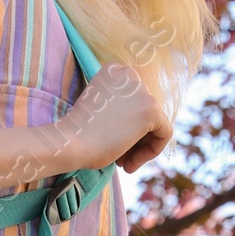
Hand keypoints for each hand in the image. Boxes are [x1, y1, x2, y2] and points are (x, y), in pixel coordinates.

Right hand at [54, 63, 171, 175]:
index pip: (133, 102)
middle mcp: (129, 74)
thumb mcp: (101, 114)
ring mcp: (141, 89)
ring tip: (123, 164)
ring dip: (140, 148)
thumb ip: (121, 111)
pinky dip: (151, 152)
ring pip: (155, 125)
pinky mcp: (151, 108)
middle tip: (119, 159)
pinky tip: (130, 163)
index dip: (127, 128)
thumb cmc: (78, 136)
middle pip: (145, 113)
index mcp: (113, 71)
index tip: (114, 145)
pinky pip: (165, 133)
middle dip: (135, 140)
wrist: (69, 142)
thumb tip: (141, 124)